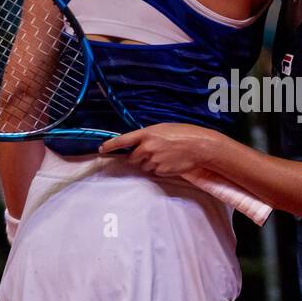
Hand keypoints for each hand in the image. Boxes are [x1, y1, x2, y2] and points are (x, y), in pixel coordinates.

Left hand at [98, 123, 221, 176]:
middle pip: (133, 157)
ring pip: (144, 166)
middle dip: (139, 157)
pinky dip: (160, 168)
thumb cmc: (184, 134)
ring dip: (150, 163)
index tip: (102, 149)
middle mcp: (147, 147)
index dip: (111, 145)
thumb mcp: (163, 129)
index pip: (123, 140)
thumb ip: (149, 136)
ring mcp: (153, 160)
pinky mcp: (160, 171)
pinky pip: (154, 172)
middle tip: (152, 153)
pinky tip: (170, 162)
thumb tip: (140, 145)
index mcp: (147, 134)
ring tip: (166, 156)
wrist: (199, 146)